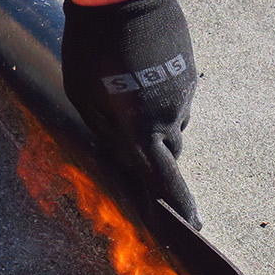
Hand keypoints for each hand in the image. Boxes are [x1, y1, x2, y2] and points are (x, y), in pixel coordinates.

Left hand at [62, 0, 200, 228]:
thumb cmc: (91, 46)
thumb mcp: (83, 95)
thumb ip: (105, 132)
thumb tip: (123, 158)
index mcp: (141, 127)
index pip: (165, 178)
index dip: (177, 206)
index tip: (192, 228)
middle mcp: (169, 114)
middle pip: (171, 154)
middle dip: (158, 159)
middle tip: (137, 147)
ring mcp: (183, 92)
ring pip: (174, 125)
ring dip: (158, 125)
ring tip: (129, 98)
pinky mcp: (189, 72)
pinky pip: (177, 99)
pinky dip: (161, 99)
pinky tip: (139, 77)